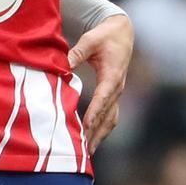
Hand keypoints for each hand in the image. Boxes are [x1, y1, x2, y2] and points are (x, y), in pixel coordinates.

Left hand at [68, 14, 133, 152]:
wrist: (122, 33)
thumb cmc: (104, 36)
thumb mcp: (90, 40)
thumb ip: (77, 53)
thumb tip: (63, 65)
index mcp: (112, 76)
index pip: (103, 98)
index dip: (94, 114)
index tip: (85, 128)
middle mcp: (117, 88)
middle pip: (108, 115)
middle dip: (96, 132)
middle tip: (83, 149)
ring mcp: (117, 93)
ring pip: (111, 119)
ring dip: (100, 135)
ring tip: (88, 152)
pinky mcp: (114, 95)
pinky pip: (110, 116)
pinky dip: (102, 129)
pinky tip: (92, 140)